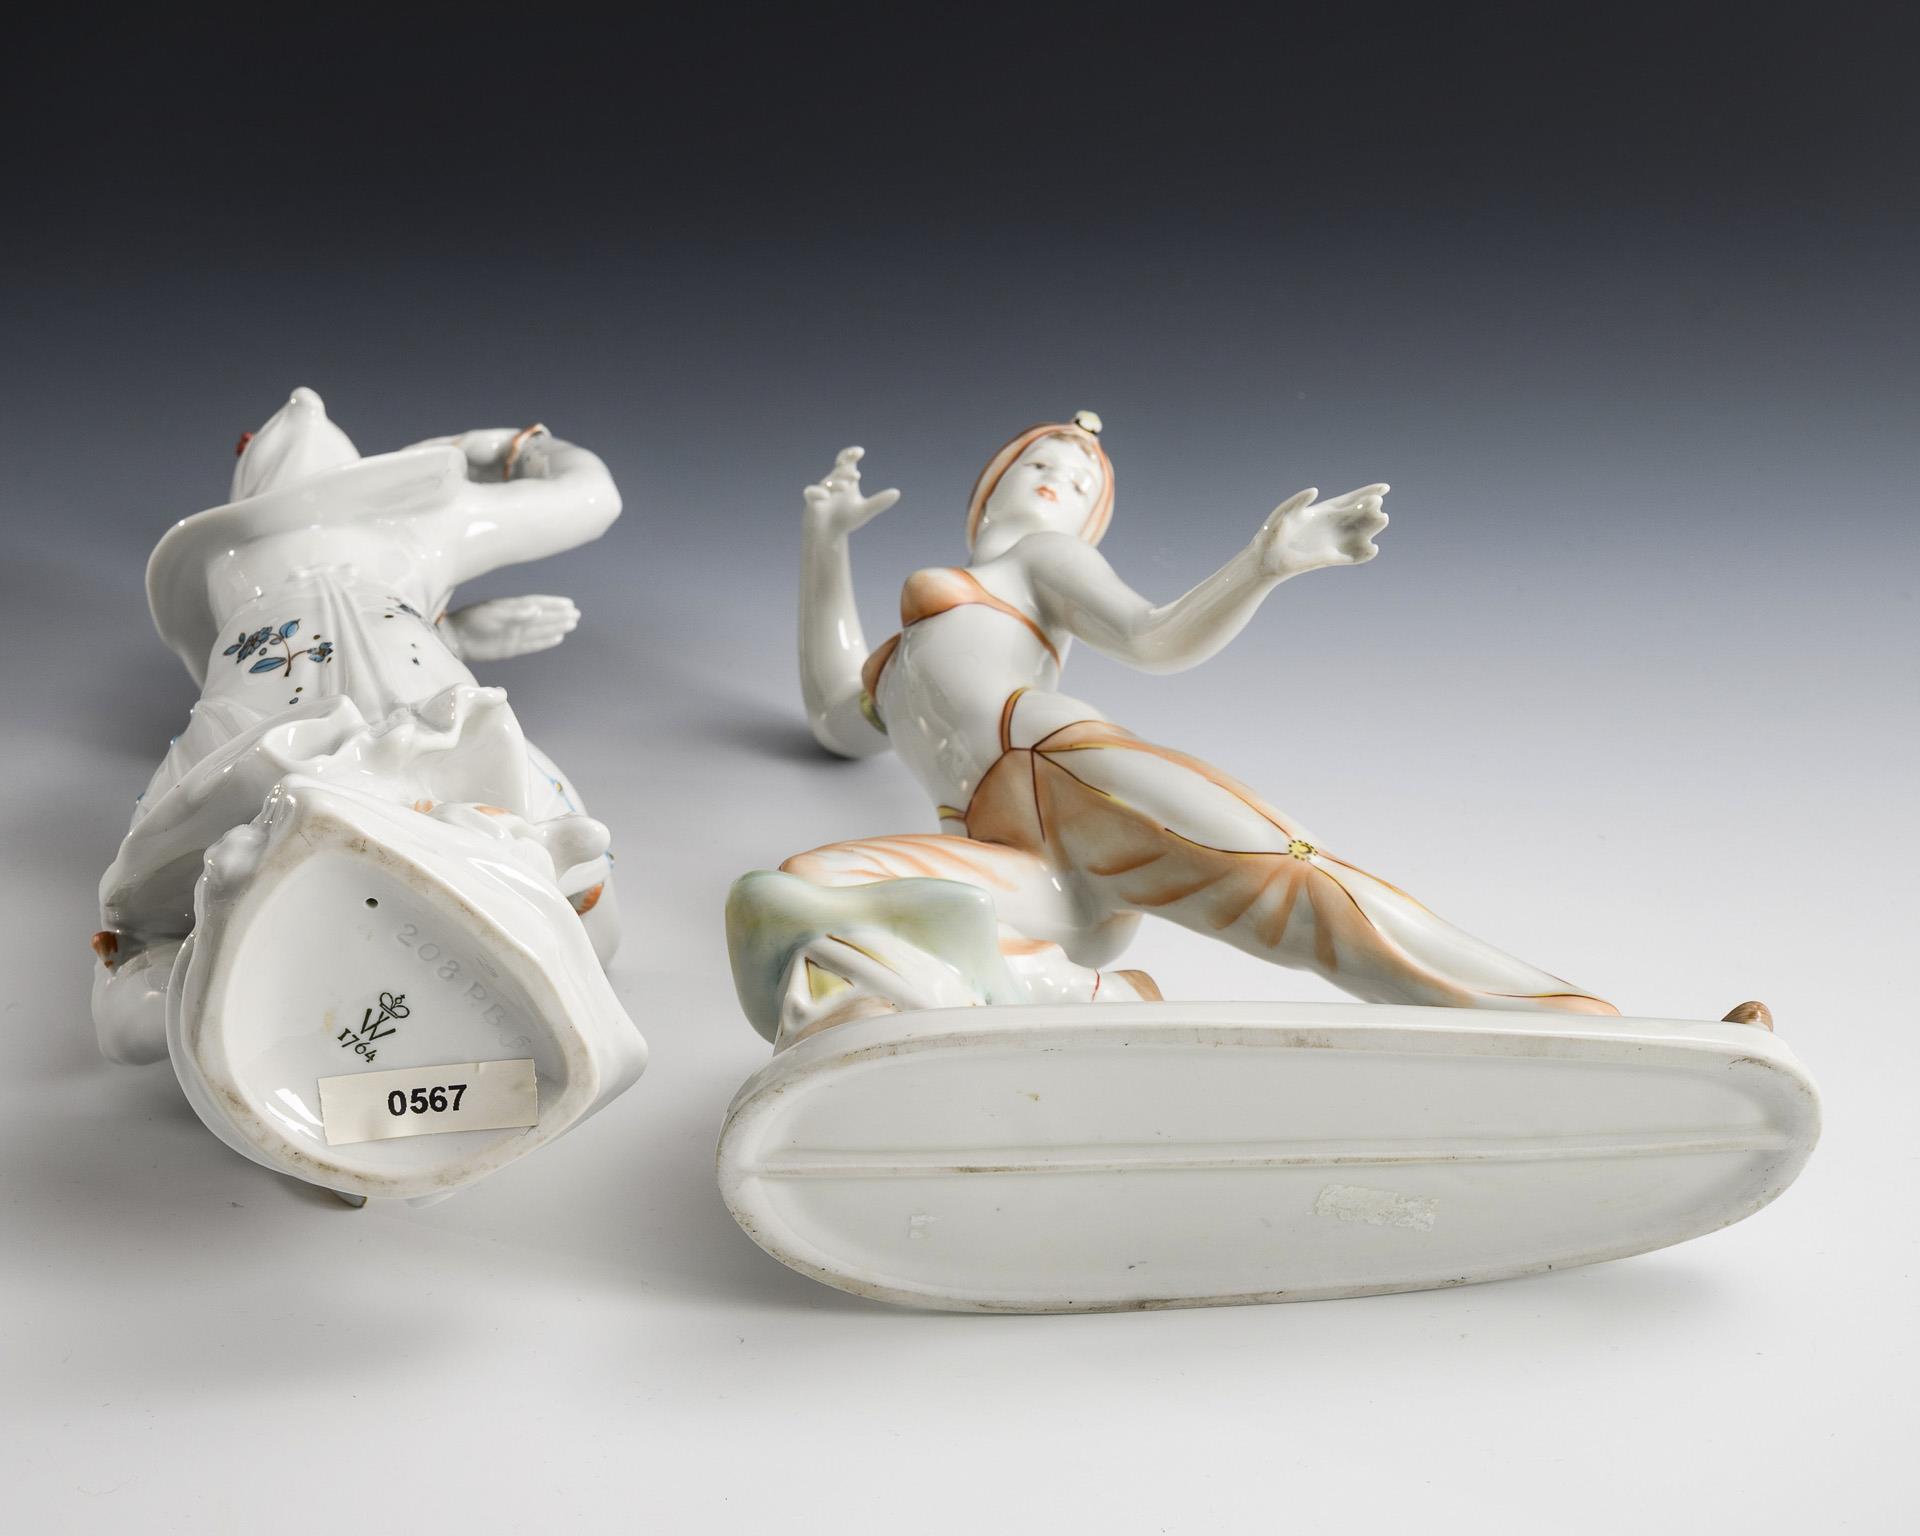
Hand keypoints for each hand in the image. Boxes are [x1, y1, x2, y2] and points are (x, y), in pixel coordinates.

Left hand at [443, 595, 579, 660]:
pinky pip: (532, 644)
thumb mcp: (493, 614)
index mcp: (511, 608)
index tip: (569, 604)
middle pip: (542, 617)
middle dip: (559, 616)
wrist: (456, 639)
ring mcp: (514, 635)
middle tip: (576, 615)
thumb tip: (537, 610)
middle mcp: (516, 620)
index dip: (553, 604)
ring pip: (540, 631)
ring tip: (572, 625)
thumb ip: (516, 613)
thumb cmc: (472, 621)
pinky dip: (545, 642)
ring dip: (556, 627)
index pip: (537, 604)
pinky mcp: (511, 648)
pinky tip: (557, 639)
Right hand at [803, 447, 899, 537]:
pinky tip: (826, 496)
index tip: (860, 452)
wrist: (829, 535)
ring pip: (827, 482)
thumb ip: (879, 502)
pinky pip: (811, 493)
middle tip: (857, 476)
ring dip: (836, 483)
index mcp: (845, 480)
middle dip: (846, 471)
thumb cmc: (846, 519)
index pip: (846, 461)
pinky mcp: (812, 501)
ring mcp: (822, 491)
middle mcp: (832, 482)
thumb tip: (897, 492)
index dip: (850, 454)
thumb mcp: (865, 511)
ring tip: (846, 487)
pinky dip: (817, 492)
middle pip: (838, 471)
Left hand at [1253, 484, 1389, 577]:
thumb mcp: (1283, 513)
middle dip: (1372, 509)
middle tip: (1378, 505)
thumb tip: (1315, 491)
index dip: (1367, 492)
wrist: (1266, 561)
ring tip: (1382, 519)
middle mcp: (1333, 526)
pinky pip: (1352, 557)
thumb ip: (1298, 501)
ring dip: (1373, 528)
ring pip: (1360, 534)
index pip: (1350, 499)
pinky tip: (1373, 550)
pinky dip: (1363, 554)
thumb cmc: (1270, 535)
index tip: (1385, 488)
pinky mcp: (1331, 559)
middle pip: (1359, 515)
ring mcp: (1334, 542)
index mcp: (1323, 512)